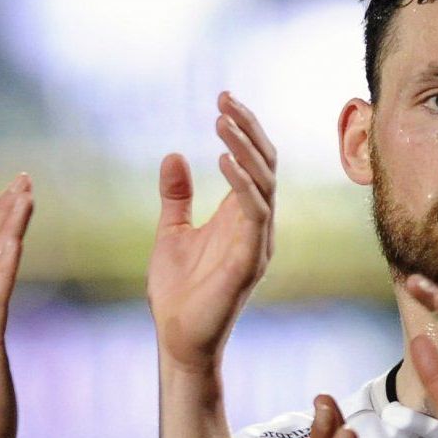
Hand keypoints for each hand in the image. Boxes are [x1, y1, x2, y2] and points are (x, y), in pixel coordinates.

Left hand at [148, 92, 275, 371]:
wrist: (177, 338)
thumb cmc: (179, 291)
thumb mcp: (171, 232)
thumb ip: (176, 197)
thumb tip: (174, 155)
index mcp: (242, 217)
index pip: (255, 163)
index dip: (244, 130)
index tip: (222, 99)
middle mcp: (257, 226)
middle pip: (265, 165)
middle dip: (247, 129)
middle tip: (224, 100)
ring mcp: (258, 242)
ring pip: (265, 183)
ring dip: (245, 148)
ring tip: (222, 120)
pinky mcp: (250, 260)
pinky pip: (255, 212)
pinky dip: (242, 183)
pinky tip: (222, 159)